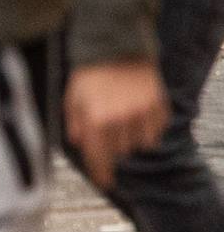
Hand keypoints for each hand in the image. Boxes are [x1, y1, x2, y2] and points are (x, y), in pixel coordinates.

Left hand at [66, 59, 169, 188]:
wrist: (118, 47)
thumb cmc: (91, 73)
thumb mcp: (72, 97)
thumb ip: (74, 123)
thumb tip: (79, 144)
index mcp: (96, 119)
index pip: (99, 157)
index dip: (101, 173)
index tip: (105, 183)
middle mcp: (121, 120)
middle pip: (120, 152)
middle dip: (112, 145)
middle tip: (108, 128)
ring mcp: (143, 114)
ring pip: (139, 144)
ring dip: (130, 137)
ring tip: (122, 116)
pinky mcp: (160, 108)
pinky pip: (155, 133)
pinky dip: (147, 129)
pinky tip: (138, 112)